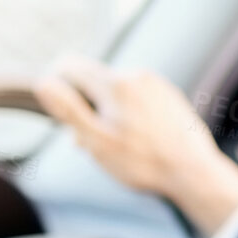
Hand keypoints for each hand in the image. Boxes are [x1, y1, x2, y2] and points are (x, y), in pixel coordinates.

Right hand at [33, 54, 237, 236]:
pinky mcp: (170, 97)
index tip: (54, 106)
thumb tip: (44, 83)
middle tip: (89, 143)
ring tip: (118, 147)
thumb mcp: (97, 140)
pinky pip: (139, 99)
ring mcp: (156, 85)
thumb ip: (69, 109)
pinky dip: (130, 116)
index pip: (70, 64)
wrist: (193, 173)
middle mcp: (136, 75)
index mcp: (115, 83)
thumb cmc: (143, 162)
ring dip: (107, 114)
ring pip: (117, 92)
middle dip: (85, 108)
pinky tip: (139, 142)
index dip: (55, 83)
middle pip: (94, 82)